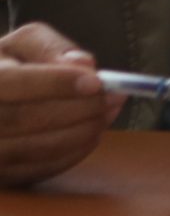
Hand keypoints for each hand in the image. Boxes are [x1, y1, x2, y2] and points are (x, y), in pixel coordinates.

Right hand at [0, 23, 118, 187]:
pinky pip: (36, 171)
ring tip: (107, 114)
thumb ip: (50, 47)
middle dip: (77, 109)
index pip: (10, 82)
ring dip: (80, 133)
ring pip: (31, 149)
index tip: (96, 82)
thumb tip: (83, 64)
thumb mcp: (24, 45)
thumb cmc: (9, 66)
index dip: (55, 83)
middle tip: (114, 98)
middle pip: (22, 119)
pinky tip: (91, 135)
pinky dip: (71, 154)